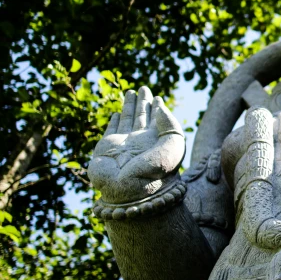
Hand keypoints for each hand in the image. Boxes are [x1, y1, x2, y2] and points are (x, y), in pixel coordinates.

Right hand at [88, 86, 185, 202]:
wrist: (130, 192)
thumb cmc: (156, 170)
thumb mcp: (174, 145)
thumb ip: (170, 123)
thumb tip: (160, 106)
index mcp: (158, 141)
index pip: (159, 119)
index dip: (159, 108)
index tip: (159, 98)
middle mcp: (141, 141)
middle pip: (142, 116)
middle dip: (143, 102)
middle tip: (143, 88)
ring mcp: (124, 145)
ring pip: (126, 120)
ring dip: (128, 106)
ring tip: (130, 92)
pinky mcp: (106, 148)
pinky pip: (110, 132)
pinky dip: (113, 122)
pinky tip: (115, 114)